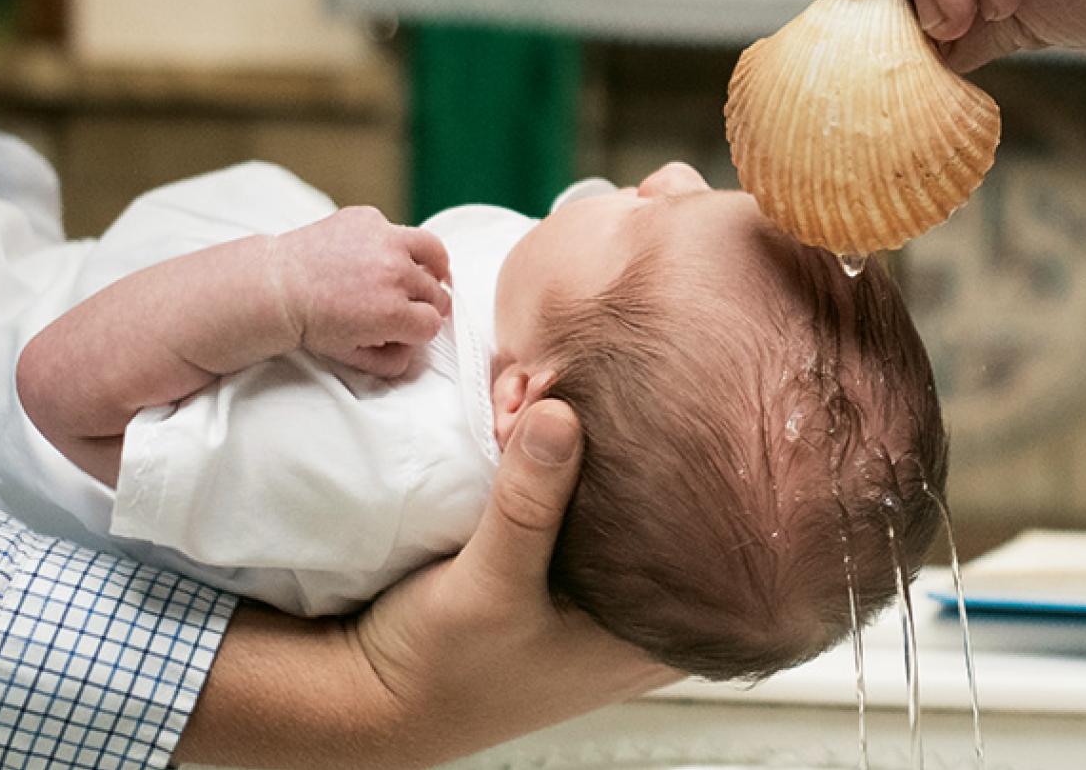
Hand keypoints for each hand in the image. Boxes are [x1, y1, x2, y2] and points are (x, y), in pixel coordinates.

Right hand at [173, 400, 677, 768]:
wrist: (374, 694)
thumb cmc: (444, 668)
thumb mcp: (491, 584)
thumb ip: (530, 504)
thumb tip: (560, 413)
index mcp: (655, 634)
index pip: (711, 538)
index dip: (697, 473)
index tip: (672, 412)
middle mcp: (640, 610)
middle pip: (666, 506)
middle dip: (634, 445)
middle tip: (602, 391)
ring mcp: (601, 588)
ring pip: (617, 495)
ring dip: (589, 447)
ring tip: (560, 399)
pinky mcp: (560, 566)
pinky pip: (576, 498)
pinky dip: (558, 462)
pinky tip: (536, 425)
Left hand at [274, 206, 451, 377]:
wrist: (277, 287)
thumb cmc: (311, 322)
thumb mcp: (353, 356)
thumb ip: (391, 361)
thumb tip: (413, 350)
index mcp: (393, 313)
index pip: (433, 324)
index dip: (422, 330)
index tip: (410, 328)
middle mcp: (394, 274)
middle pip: (436, 292)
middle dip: (425, 304)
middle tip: (411, 306)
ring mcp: (384, 241)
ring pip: (434, 252)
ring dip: (432, 267)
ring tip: (426, 273)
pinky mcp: (369, 218)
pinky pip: (398, 231)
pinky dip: (394, 244)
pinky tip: (380, 255)